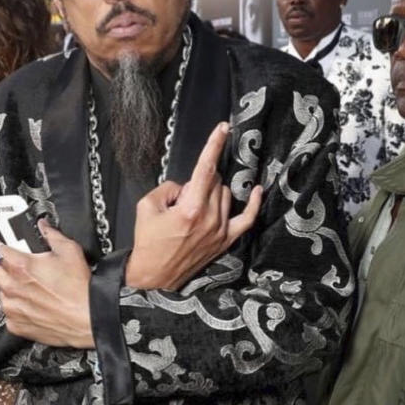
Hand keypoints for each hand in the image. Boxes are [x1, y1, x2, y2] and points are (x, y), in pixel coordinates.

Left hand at [0, 220, 94, 347]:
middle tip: (10, 262)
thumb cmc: (80, 290)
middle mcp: (12, 286)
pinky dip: (17, 306)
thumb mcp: (70, 251)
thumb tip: (45, 227)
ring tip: (31, 286)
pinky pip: (8, 311)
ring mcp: (12, 307)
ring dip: (8, 286)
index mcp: (21, 266)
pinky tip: (34, 303)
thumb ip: (52, 235)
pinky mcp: (16, 324)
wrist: (88, 318)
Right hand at [126, 121, 262, 289]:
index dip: (214, 145)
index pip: (205, 168)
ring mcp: (221, 230)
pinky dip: (253, 204)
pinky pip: (247, 219)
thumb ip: (169, 188)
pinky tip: (257, 190)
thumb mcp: (146, 206)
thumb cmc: (148, 242)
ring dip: (211, 192)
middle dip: (198, 180)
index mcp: (190, 208)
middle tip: (180, 198)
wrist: (154, 277)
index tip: (223, 128)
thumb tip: (187, 186)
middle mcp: (210, 218)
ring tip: (191, 209)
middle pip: (214, 181)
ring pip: (225, 194)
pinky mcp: (225, 241)